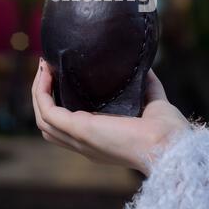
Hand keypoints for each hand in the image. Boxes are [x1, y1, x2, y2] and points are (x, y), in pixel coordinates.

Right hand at [32, 59, 188, 175]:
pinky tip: (46, 73)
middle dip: (43, 94)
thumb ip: (146, 85)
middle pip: (49, 123)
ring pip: (43, 118)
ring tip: (43, 68)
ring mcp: (78, 138)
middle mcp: (84, 142)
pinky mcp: (78, 129)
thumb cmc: (166, 130)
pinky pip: (47, 112)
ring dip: (39, 92)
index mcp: (98, 139)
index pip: (68, 124)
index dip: (59, 101)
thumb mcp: (151, 103)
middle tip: (47, 68)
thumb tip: (144, 65)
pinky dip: (42, 92)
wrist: (170, 143)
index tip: (60, 75)